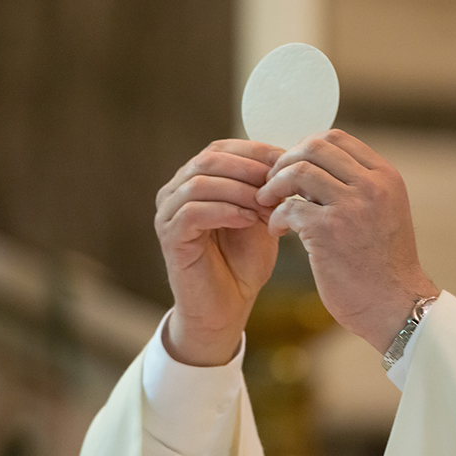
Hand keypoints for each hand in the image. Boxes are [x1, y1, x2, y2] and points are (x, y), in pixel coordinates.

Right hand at [154, 140, 281, 365]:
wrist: (228, 307)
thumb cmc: (243, 263)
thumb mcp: (260, 217)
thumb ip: (265, 189)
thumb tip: (287, 158)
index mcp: (196, 180)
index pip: (222, 148)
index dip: (255, 150)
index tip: (288, 160)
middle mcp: (176, 191)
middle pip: (209, 159)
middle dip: (249, 168)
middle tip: (278, 182)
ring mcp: (168, 213)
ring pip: (200, 183)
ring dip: (239, 190)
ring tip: (267, 205)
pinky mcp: (169, 236)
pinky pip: (192, 212)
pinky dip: (225, 211)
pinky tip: (248, 220)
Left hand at [256, 130, 438, 353]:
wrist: (396, 305)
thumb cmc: (384, 265)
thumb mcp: (384, 212)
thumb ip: (359, 187)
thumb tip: (314, 167)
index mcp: (386, 177)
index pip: (337, 138)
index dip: (305, 149)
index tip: (293, 169)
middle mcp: (372, 186)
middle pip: (314, 147)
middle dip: (285, 161)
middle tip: (273, 183)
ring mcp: (351, 207)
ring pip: (298, 171)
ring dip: (274, 186)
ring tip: (268, 204)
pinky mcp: (329, 232)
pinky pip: (289, 208)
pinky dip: (276, 217)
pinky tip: (277, 231)